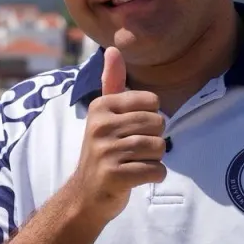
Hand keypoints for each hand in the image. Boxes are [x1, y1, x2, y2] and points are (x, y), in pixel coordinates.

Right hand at [70, 46, 166, 224]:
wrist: (84, 195)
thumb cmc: (103, 151)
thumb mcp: (104, 114)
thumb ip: (112, 82)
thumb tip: (113, 49)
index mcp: (101, 106)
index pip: (153, 103)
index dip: (151, 119)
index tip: (131, 132)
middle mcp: (100, 126)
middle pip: (158, 125)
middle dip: (154, 141)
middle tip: (133, 151)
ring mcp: (106, 151)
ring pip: (159, 148)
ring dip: (154, 159)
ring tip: (135, 163)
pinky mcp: (114, 176)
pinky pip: (155, 171)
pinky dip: (154, 176)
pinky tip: (138, 177)